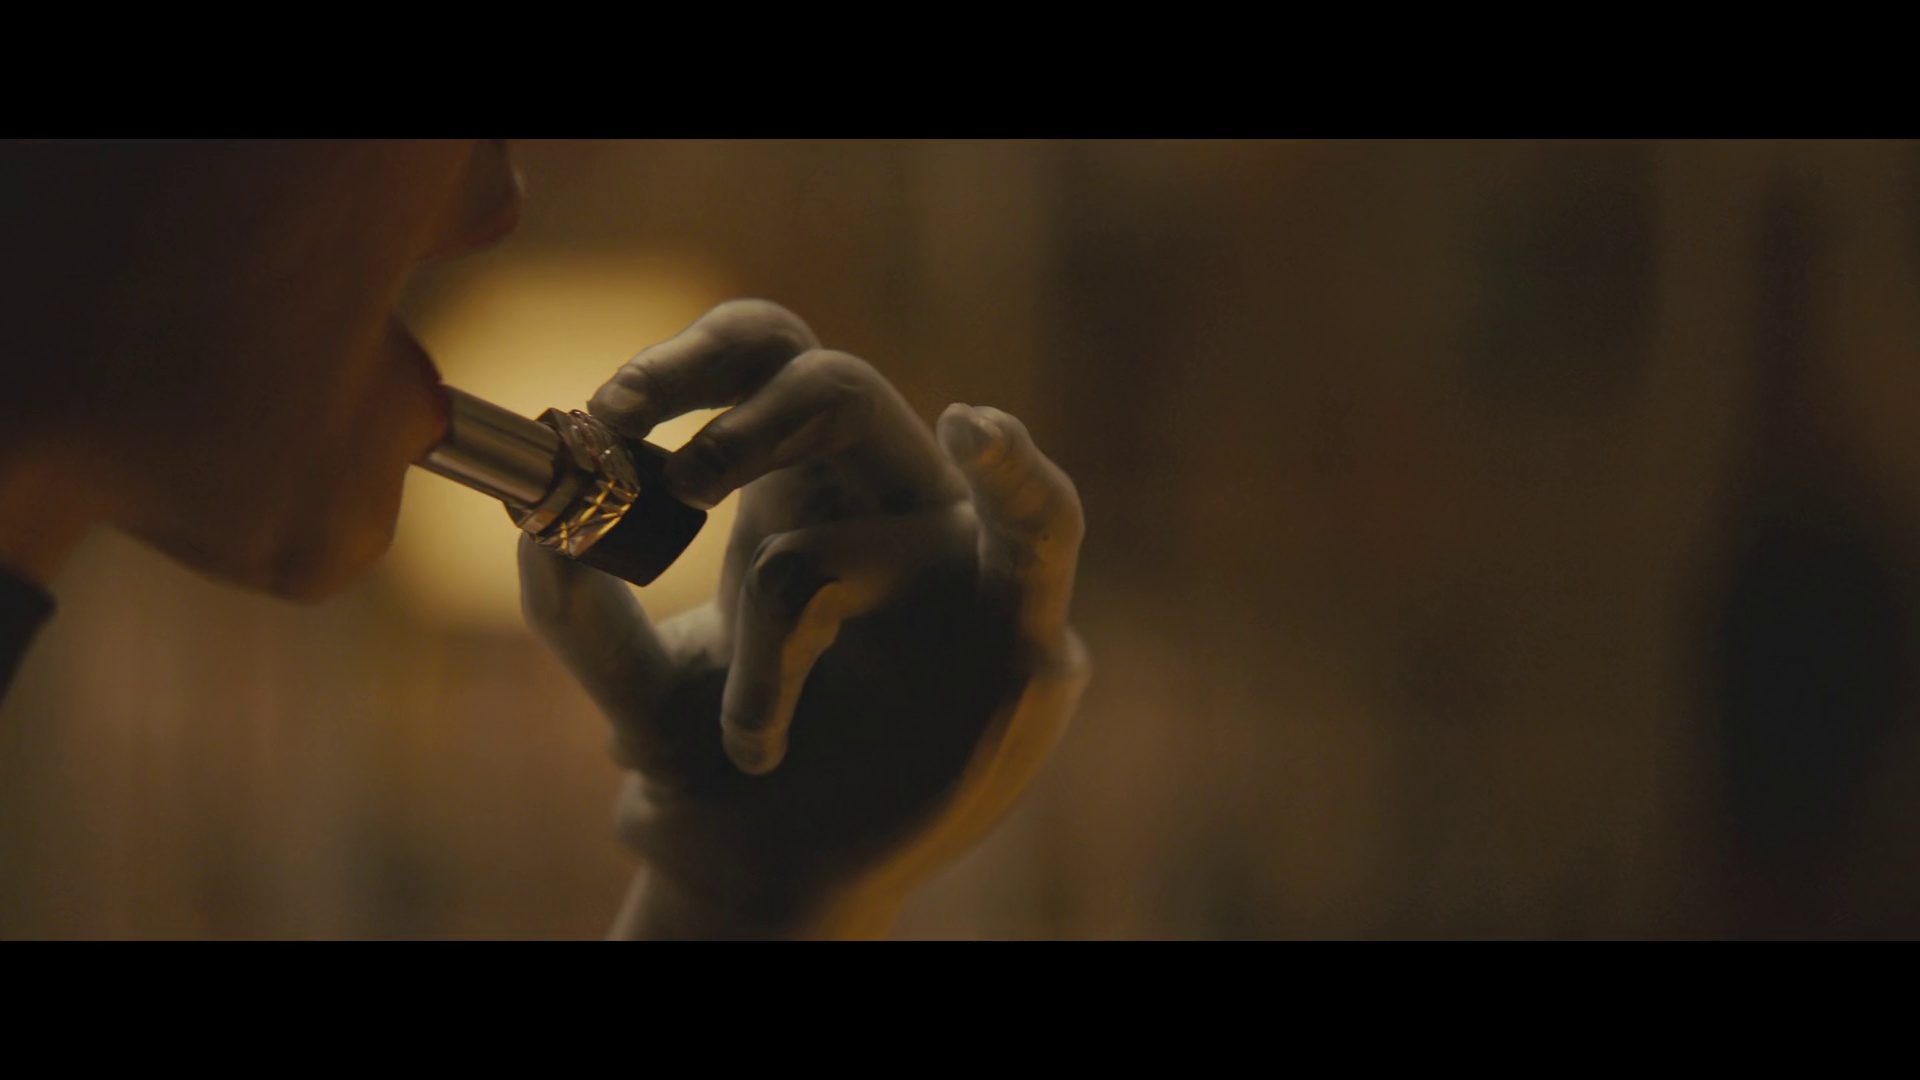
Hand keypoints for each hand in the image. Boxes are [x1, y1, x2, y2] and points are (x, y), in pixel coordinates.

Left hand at [518, 300, 1090, 938]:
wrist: (781, 873)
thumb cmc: (714, 767)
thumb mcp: (629, 682)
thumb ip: (573, 603)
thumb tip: (542, 514)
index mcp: (796, 486)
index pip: (757, 359)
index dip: (684, 364)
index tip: (603, 414)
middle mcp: (878, 498)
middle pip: (828, 379)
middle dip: (738, 409)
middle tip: (669, 479)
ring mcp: (955, 556)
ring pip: (897, 471)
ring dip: (802, 517)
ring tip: (735, 655)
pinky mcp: (1023, 626)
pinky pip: (1043, 531)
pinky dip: (1021, 479)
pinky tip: (977, 434)